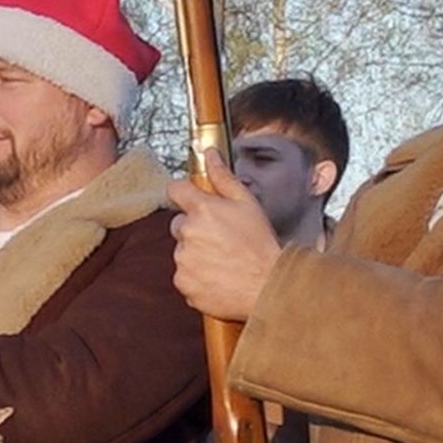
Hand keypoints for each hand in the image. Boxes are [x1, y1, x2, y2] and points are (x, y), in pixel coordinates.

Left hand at [168, 164, 282, 321]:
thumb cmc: (261, 246)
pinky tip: (218, 275)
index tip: (191, 199)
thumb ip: (223, 178)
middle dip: (195, 228)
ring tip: (223, 259)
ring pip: (182, 251)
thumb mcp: (247, 204)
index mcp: (202, 210)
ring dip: (196, 253)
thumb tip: (210, 155)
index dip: (184, 193)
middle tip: (221, 238)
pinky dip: (197, 276)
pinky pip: (184, 275)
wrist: (267, 287)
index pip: (175, 189)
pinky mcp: (184, 284)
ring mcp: (183, 260)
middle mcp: (188, 233)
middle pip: (179, 224)